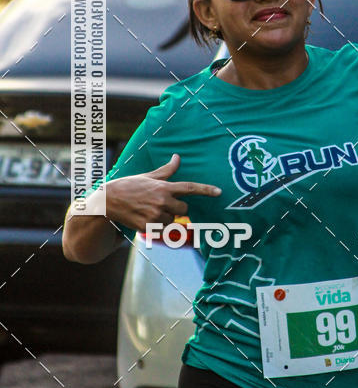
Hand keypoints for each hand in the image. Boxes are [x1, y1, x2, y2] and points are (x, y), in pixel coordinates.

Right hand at [105, 153, 220, 231]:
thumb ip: (166, 170)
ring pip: (172, 221)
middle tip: (162, 204)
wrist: (108, 201)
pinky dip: (156, 226)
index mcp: (164, 187)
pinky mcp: (148, 227)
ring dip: (165, 218)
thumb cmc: (130, 186)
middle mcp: (162, 201)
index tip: (219, 192)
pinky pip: (161, 230)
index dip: (206, 190)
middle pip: (184, 210)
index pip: (190, 188)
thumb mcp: (148, 176)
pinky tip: (144, 218)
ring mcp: (155, 215)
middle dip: (177, 208)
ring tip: (149, 210)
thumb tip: (177, 157)